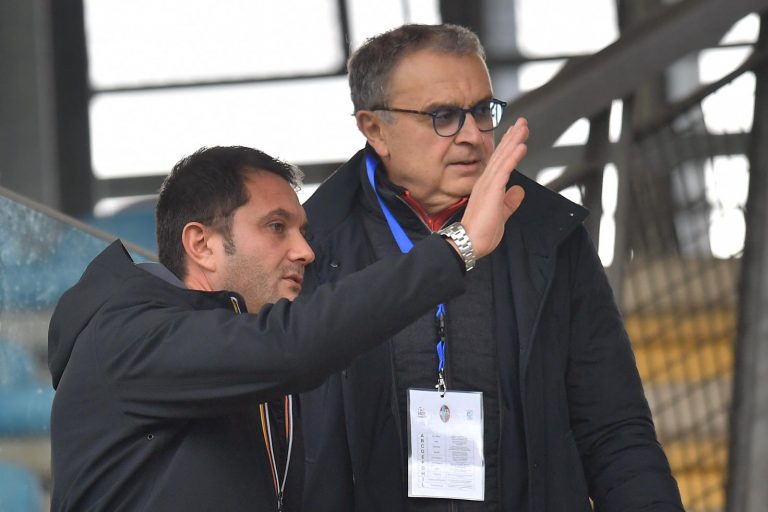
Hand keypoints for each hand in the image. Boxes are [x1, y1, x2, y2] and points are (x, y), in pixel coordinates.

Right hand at [459, 117, 527, 258]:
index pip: (500, 163)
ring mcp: (488, 184)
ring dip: (514, 141)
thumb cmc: (481, 232)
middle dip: (512, 138)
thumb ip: (510, 201)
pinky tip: (521, 145)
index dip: (509, 148)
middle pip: (501, 155)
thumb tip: (519, 190)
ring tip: (524, 128)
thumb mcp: (502, 214)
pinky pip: (505, 169)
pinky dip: (513, 156)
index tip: (516, 136)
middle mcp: (486, 182)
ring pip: (503, 158)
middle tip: (522, 123)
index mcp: (487, 187)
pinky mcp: (492, 189)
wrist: (469, 242)